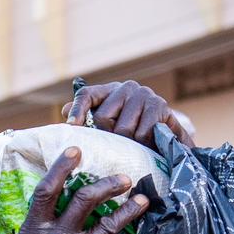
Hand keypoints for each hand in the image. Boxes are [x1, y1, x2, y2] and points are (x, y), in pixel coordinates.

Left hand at [61, 80, 194, 147]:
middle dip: (109, 137)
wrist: (170, 138)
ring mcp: (144, 94)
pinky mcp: (160, 105)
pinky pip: (142, 133)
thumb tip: (63, 112)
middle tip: (118, 144)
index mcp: (110, 91)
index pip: (87, 95)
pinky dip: (143, 143)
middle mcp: (126, 88)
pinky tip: (148, 143)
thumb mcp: (111, 126)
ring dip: (128, 143)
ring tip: (135, 145)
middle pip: (103, 118)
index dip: (77, 110)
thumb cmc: (135, 132)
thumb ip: (88, 119)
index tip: (71, 127)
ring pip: (123, 129)